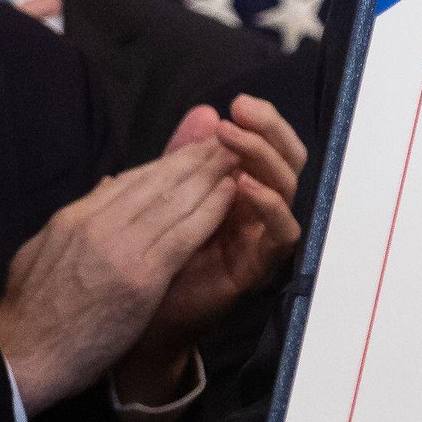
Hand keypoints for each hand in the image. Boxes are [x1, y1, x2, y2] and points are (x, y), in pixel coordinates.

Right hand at [0, 142, 239, 409]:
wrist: (24, 358)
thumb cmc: (30, 315)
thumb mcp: (40, 253)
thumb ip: (73, 222)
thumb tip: (103, 188)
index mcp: (73, 218)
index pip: (128, 181)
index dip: (165, 164)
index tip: (189, 153)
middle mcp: (97, 223)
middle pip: (155, 181)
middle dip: (192, 159)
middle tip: (222, 142)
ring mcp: (120, 248)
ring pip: (174, 201)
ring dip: (209, 176)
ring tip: (235, 157)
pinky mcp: (142, 278)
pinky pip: (185, 235)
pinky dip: (211, 211)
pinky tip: (231, 194)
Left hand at [122, 97, 306, 388]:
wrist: (134, 317)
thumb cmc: (149, 256)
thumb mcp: (163, 196)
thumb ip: (182, 157)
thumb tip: (201, 111)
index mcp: (241, 187)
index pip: (268, 145)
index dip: (259, 121)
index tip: (234, 103)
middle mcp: (259, 209)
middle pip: (287, 160)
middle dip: (269, 131)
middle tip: (240, 113)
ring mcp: (261, 237)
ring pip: (288, 189)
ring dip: (263, 159)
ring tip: (233, 141)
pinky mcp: (258, 267)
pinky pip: (282, 235)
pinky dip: (269, 206)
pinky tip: (244, 186)